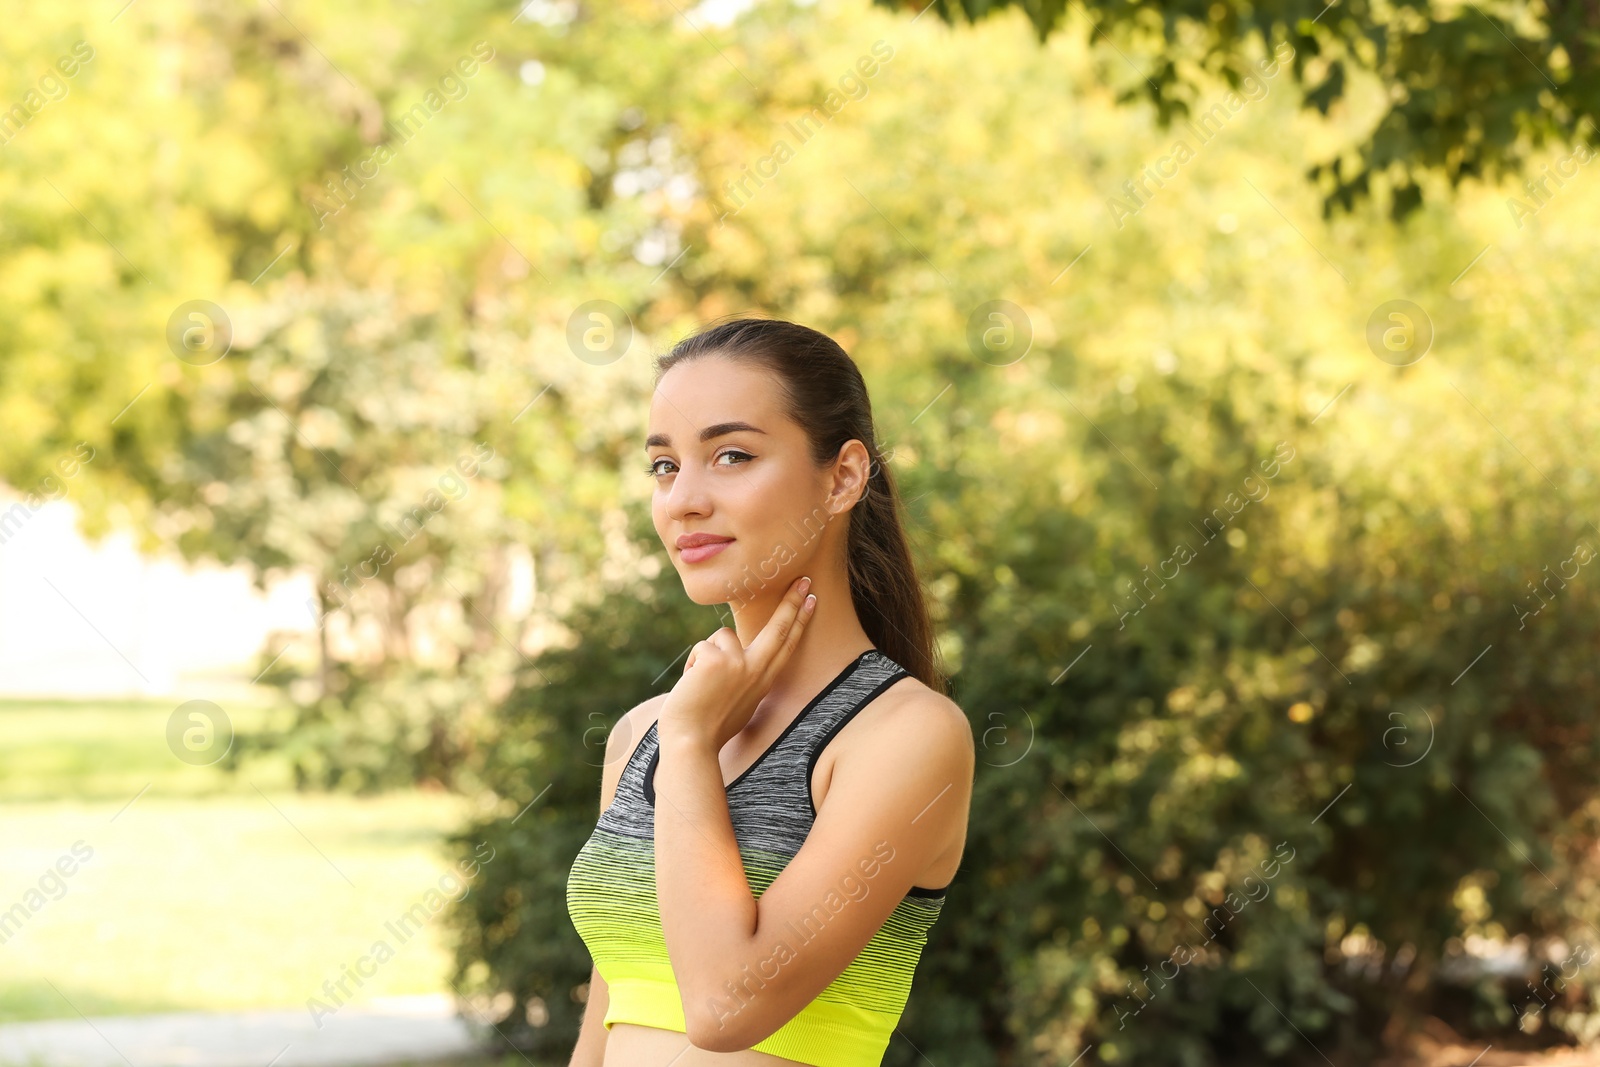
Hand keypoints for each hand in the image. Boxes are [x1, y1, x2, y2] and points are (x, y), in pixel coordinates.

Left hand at [658, 575, 818, 752]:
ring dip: (707, 656)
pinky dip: (691, 666)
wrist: (690, 742)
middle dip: (791, 602)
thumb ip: (743, 676)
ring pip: (721, 637)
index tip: (811, 599)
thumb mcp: (738, 701)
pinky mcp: (716, 660)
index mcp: (764, 682)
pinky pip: (701, 649)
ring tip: (700, 685)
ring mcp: (738, 664)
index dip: (799, 621)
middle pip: (777, 629)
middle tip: (804, 579)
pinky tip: (691, 686)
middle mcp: (756, 671)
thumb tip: (735, 654)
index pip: (786, 645)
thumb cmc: (708, 727)